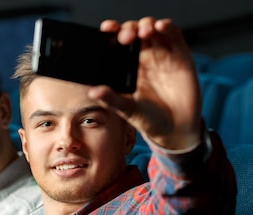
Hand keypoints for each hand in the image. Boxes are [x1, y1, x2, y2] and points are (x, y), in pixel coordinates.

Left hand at [88, 17, 201, 149]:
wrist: (174, 129)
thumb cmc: (149, 118)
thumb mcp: (127, 109)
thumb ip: (111, 99)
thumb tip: (93, 91)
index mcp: (127, 67)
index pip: (118, 44)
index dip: (112, 32)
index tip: (106, 29)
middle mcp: (144, 58)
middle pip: (134, 32)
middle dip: (128, 29)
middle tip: (125, 38)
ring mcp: (162, 55)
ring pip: (153, 29)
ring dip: (146, 25)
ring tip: (142, 32)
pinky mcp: (180, 56)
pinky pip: (174, 35)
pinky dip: (168, 27)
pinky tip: (160, 27)